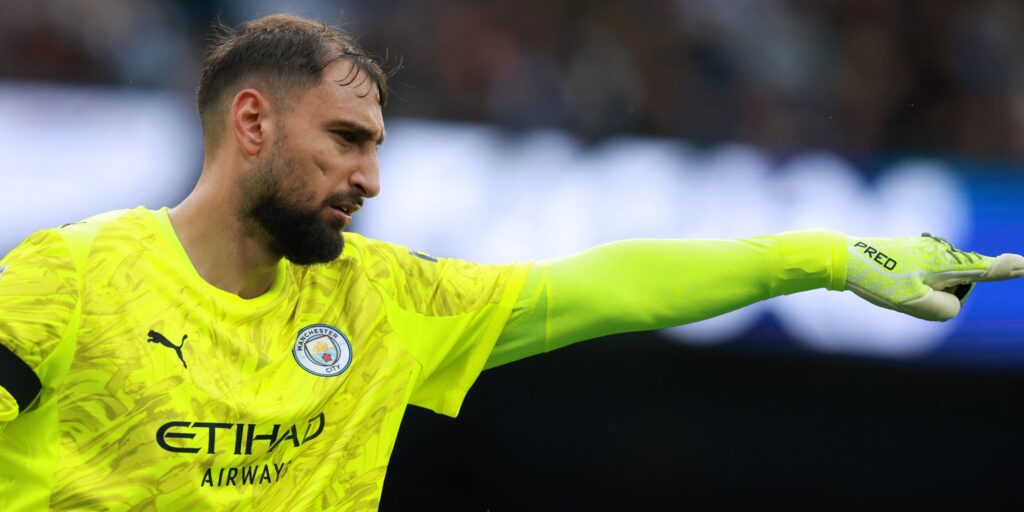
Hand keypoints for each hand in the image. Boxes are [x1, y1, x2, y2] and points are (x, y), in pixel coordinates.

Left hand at [844, 233, 1023, 320]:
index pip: (986, 269)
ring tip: (898, 284)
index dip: (1008, 269)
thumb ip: (944, 309)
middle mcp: (943, 253)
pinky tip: (897, 281)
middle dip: (944, 295)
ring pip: (944, 283)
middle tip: (909, 291)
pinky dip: (919, 286)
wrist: (846, 260)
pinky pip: (929, 278)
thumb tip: (954, 304)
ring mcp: (930, 251)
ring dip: (927, 290)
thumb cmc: (878, 280)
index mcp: (946, 263)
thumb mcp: (912, 303)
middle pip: (962, 285)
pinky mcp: (918, 252)